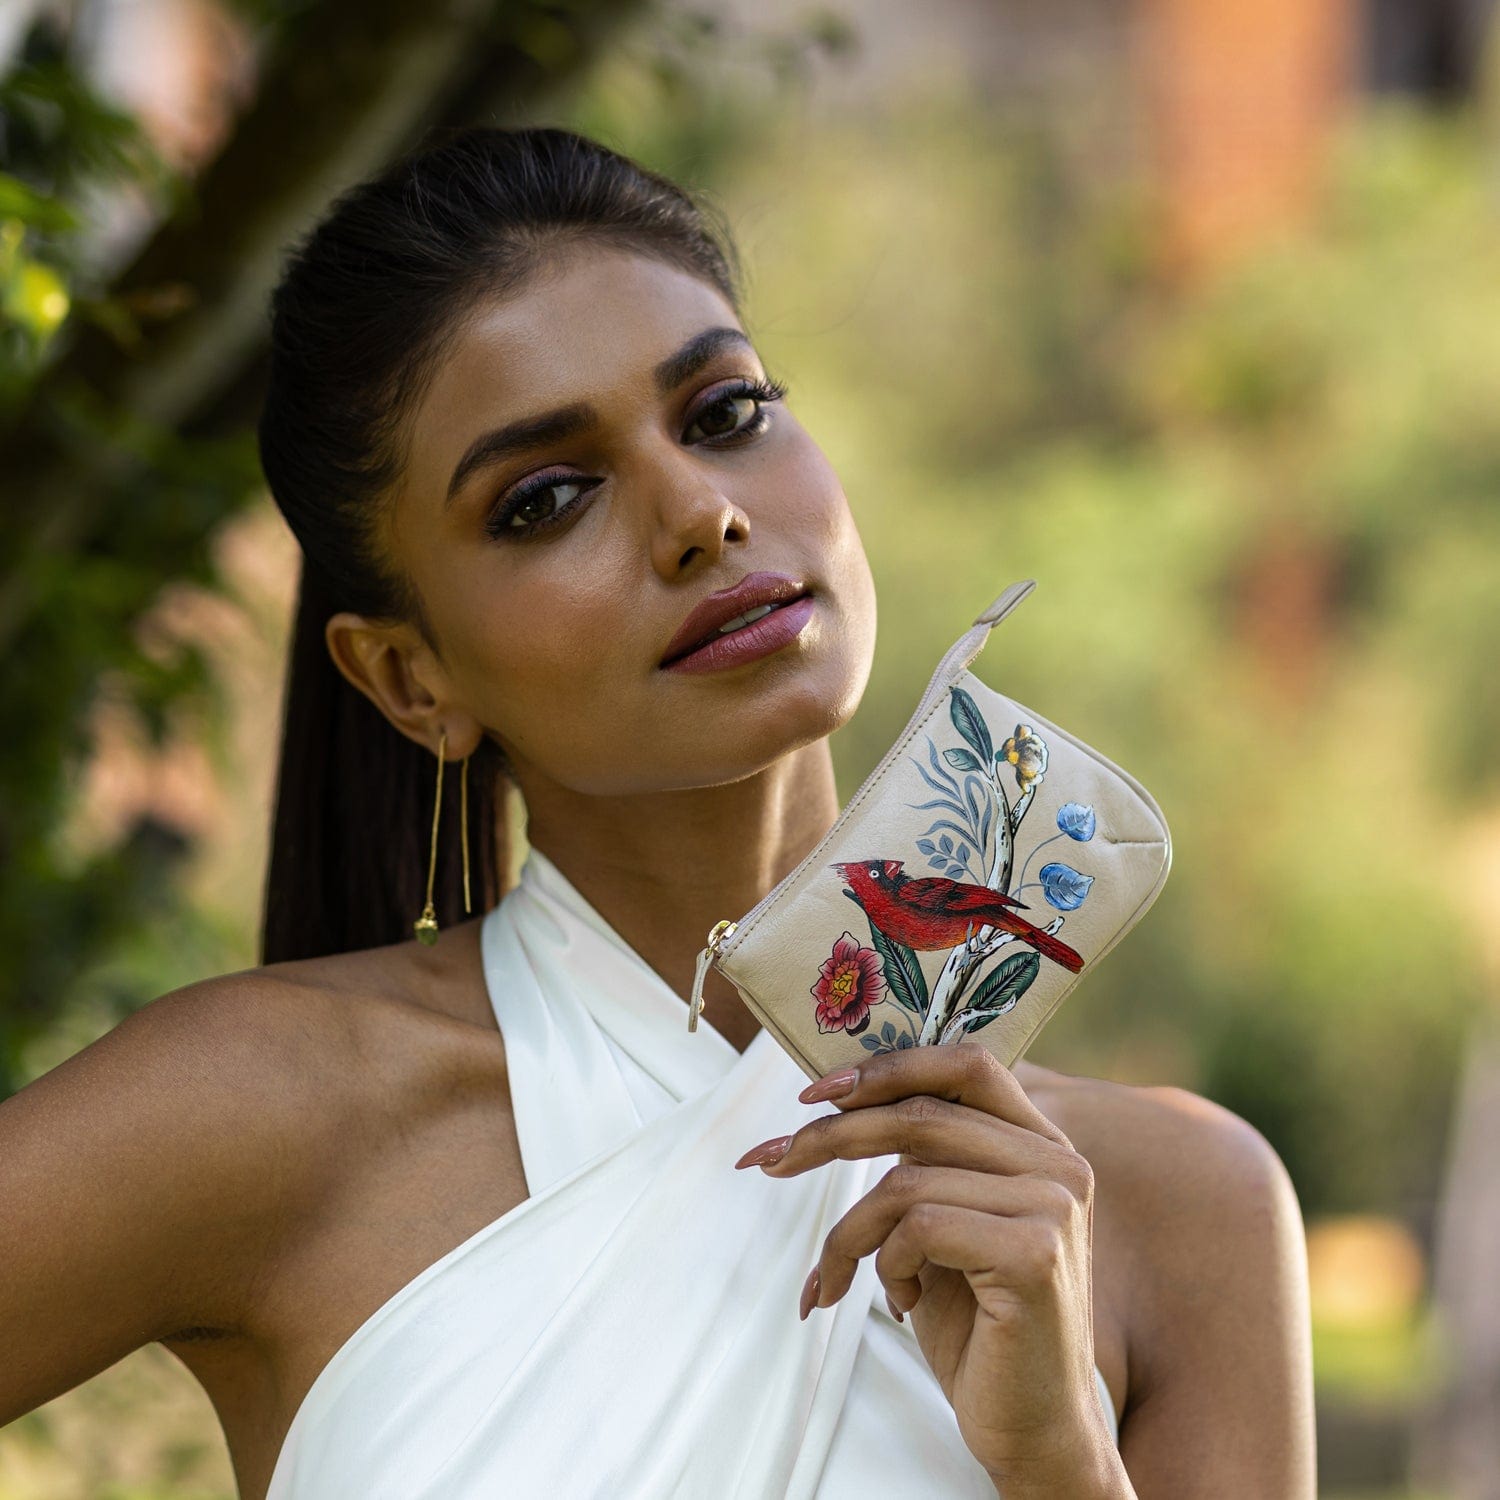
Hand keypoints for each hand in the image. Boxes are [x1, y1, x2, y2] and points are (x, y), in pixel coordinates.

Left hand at [734, 1041, 1117, 1492]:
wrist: (1030, 1425)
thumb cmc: (977, 1323)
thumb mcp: (944, 1220)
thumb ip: (925, 1157)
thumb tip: (836, 1096)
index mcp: (1042, 1143)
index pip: (967, 1063)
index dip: (887, 1066)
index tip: (814, 1092)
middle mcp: (1059, 1163)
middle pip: (921, 1114)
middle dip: (830, 1136)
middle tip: (770, 1161)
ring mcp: (1052, 1206)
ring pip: (905, 1178)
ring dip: (848, 1232)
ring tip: (836, 1275)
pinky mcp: (1033, 1254)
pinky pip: (917, 1227)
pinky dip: (883, 1264)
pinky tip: (901, 1301)